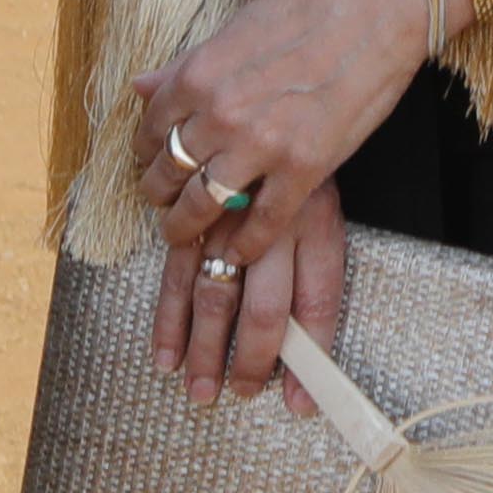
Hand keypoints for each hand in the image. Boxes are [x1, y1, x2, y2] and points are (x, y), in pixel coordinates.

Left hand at [137, 0, 430, 289]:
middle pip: (168, 173)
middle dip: (158, 194)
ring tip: (183, 232)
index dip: (147, 153)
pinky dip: (244, 244)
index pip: (152, 130)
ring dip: (185, 226)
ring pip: (202, 205)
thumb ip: (185, 66)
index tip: (153, 162)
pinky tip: (237, 250)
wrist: (375, 10)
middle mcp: (221, 114)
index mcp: (199, 76)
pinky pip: (262, 222)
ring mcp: (262, 145)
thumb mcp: (233, 29)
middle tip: (163, 203)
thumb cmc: (307, 11)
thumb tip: (140, 86)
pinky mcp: (304, 168)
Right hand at [156, 163, 350, 408]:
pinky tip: (165, 358)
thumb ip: (318, 280)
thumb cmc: (303, 153)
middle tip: (243, 394)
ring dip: (206, 350)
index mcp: (316, 219)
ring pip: (216, 296)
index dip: (312, 355)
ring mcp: (228, 219)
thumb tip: (309, 362)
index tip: (300, 402)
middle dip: (253, 361)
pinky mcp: (193, 215)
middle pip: (266, 309)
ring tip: (202, 392)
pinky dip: (169, 320)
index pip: (320, 298)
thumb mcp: (327, 202)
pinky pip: (177, 273)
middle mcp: (272, 222)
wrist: (272, 89)